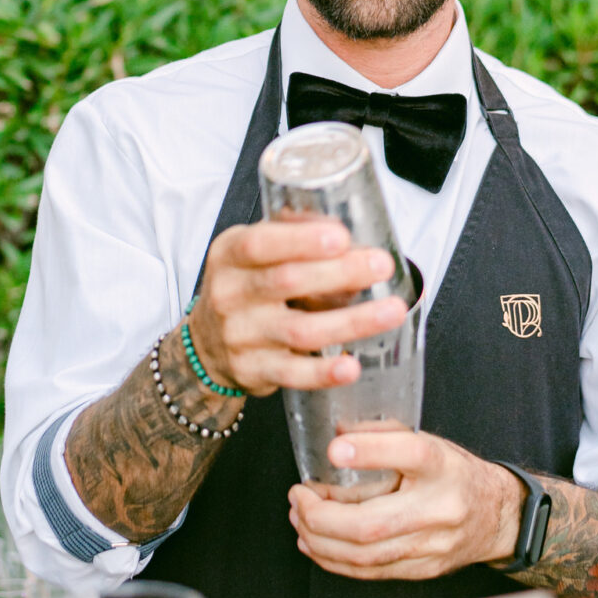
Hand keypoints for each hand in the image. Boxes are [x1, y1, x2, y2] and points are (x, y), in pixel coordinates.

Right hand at [189, 221, 406, 397]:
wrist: (205, 344)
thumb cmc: (242, 286)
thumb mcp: (250, 250)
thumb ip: (291, 232)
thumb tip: (345, 223)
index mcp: (229, 255)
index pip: (259, 244)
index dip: (301, 240)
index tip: (342, 237)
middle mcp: (230, 294)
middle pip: (287, 281)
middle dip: (340, 273)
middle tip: (381, 265)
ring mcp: (241, 336)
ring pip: (300, 329)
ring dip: (351, 321)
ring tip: (392, 310)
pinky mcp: (254, 370)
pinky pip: (293, 373)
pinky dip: (324, 372)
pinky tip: (352, 366)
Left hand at [288, 430, 525, 580]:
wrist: (496, 515)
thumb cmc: (453, 473)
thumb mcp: (428, 441)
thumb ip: (384, 435)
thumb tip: (336, 432)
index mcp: (443, 466)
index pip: (411, 453)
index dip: (370, 452)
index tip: (334, 449)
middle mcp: (441, 508)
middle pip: (373, 523)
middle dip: (322, 516)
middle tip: (299, 498)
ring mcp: (432, 545)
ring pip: (365, 555)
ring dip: (320, 540)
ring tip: (299, 519)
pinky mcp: (423, 570)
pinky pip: (370, 572)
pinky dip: (334, 560)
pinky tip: (314, 543)